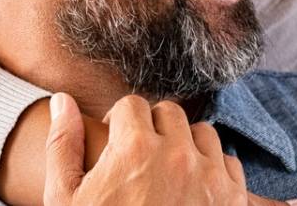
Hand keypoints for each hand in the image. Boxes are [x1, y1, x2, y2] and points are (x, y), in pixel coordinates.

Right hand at [43, 93, 296, 205]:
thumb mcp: (65, 199)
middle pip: (168, 113)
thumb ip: (63, 145)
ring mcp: (210, 176)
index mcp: (134, 148)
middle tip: (139, 158)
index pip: (131, 105)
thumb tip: (63, 101)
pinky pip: (228, 163)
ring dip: (185, 144)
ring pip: (202, 133)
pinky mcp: (233, 198)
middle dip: (152, 129)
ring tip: (167, 171)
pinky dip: (212, 170)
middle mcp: (177, 155)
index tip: (114, 142)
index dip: (118, 122)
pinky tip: (191, 190)